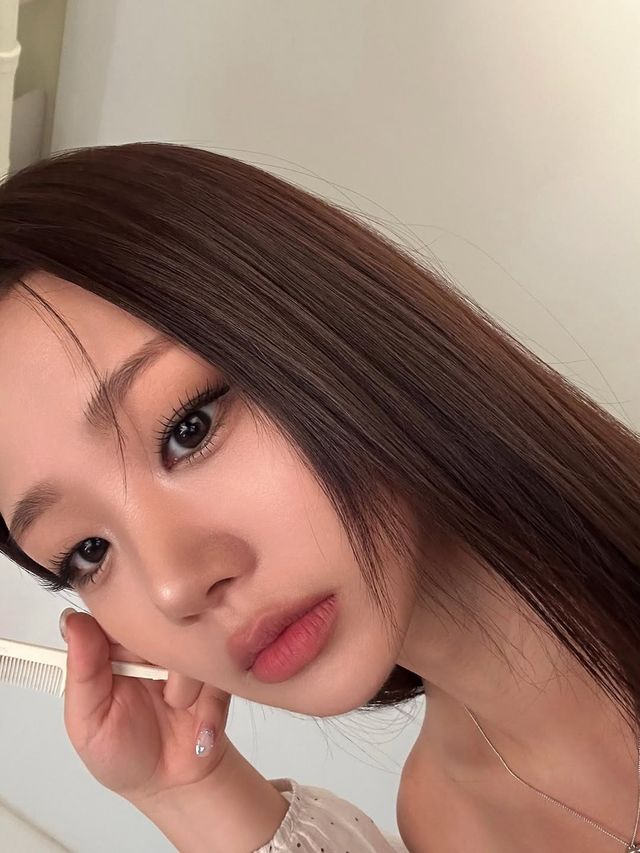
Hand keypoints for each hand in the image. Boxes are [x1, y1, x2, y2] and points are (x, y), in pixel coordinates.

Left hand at [61, 610, 231, 804]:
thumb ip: (82, 672)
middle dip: (157, 654)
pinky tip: (197, 725)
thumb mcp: (88, 721)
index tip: (126, 648)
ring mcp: (183, 654)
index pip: (115, 610)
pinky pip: (218, 667)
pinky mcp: (214, 668)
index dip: (122, 619)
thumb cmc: (123, 755)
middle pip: (158, 619)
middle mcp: (149, 645)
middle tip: (151, 685)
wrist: (173, 784)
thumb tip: (71, 620)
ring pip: (190, 643)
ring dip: (183, 685)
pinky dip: (208, 703)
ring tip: (173, 709)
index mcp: (112, 650)